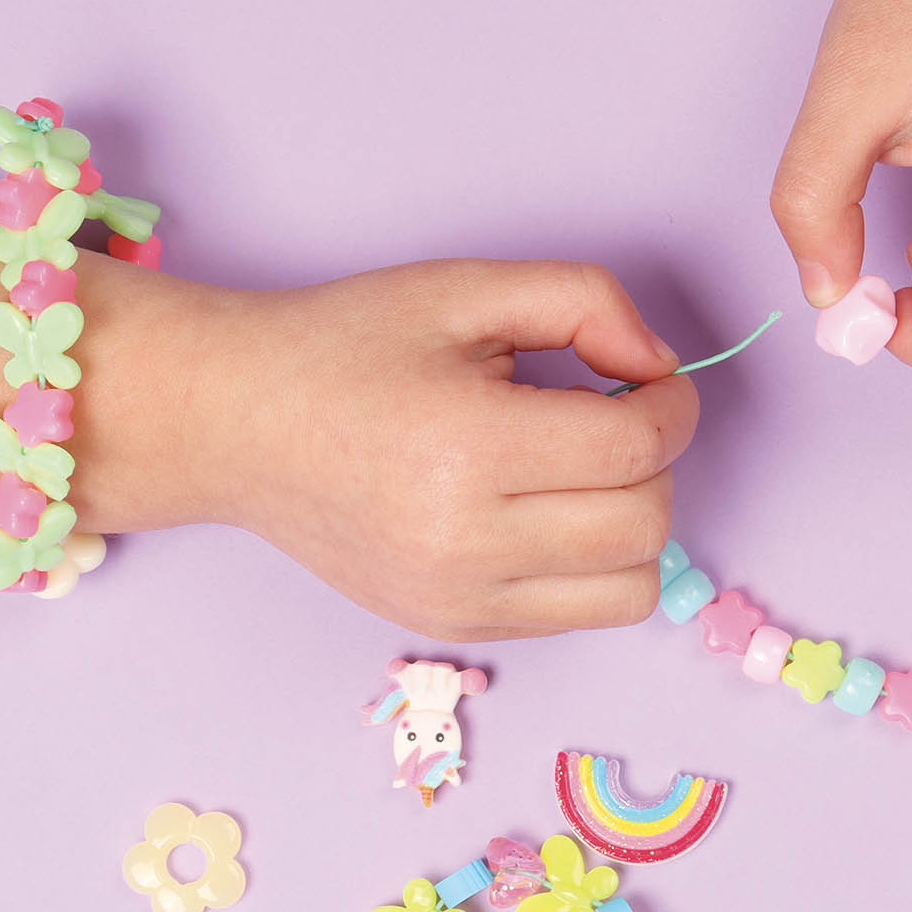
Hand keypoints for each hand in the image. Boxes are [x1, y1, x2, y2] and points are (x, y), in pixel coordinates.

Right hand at [209, 260, 697, 640]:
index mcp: (467, 446)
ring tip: (588, 473)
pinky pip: (579, 615)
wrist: (237, 424)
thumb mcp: (466, 287)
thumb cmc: (346, 347)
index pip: (635, 450)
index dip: (674, 407)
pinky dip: (594, 565)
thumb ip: (585, 301)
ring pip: (629, 589)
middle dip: (657, 463)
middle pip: (644, 524)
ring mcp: (458, 597)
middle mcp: (464, 540)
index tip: (655, 384)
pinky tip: (552, 511)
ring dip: (637, 524)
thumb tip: (661, 367)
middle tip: (615, 418)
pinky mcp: (452, 624)